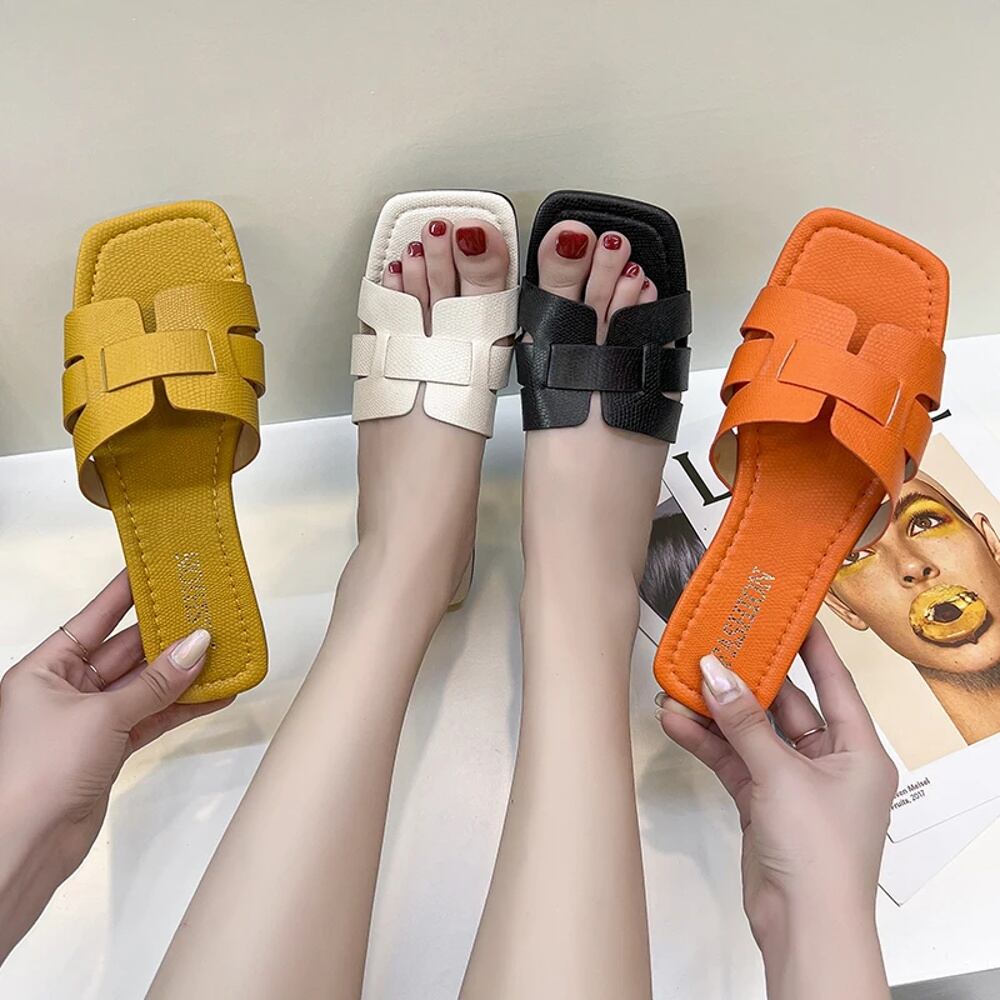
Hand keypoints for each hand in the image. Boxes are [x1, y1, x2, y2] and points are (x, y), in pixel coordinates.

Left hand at [0, 571, 230, 960]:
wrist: (26, 845)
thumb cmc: (36, 775)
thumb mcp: (102, 715)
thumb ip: (155, 682)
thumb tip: (195, 646)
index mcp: (45, 669)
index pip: (94, 617)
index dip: (126, 593)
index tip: (157, 569)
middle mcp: (65, 690)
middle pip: (126, 651)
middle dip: (167, 637)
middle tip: (207, 614)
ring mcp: (89, 720)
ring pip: (145, 686)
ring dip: (182, 674)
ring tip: (222, 652)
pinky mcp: (108, 749)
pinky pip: (151, 716)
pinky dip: (181, 707)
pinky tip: (214, 695)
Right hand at [658, 622, 895, 999]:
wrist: (804, 927)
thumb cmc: (822, 858)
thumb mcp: (782, 776)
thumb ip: (744, 724)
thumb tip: (716, 674)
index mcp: (858, 751)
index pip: (835, 683)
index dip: (812, 646)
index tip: (788, 612)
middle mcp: (829, 763)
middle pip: (784, 706)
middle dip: (745, 681)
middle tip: (715, 645)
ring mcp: (793, 783)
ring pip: (751, 733)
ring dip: (717, 713)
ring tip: (681, 683)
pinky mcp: (763, 803)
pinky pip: (734, 761)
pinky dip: (708, 743)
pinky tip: (678, 723)